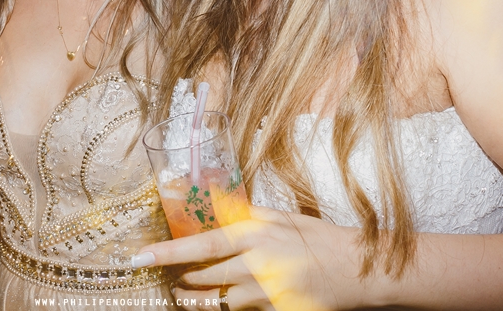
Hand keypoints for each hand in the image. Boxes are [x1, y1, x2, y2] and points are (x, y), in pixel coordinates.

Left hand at [136, 207, 366, 310]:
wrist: (361, 269)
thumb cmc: (321, 239)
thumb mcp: (282, 218)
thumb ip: (245, 213)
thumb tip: (214, 202)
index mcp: (256, 236)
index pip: (201, 245)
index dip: (168, 252)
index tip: (141, 257)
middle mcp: (258, 266)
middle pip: (205, 279)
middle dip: (183, 283)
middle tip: (171, 281)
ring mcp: (269, 295)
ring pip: (220, 303)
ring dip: (201, 300)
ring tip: (188, 295)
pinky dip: (235, 309)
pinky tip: (233, 301)